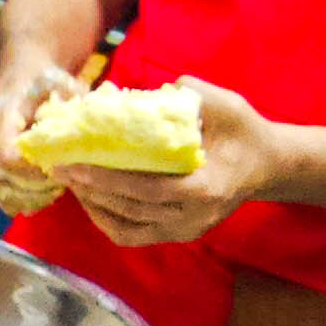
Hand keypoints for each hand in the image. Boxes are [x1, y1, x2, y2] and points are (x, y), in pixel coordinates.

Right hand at [0, 62, 75, 216]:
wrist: (22, 75)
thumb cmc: (46, 80)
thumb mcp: (64, 85)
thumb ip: (74, 110)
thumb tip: (89, 134)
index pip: (5, 157)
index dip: (31, 173)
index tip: (59, 170)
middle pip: (1, 178)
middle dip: (36, 188)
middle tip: (63, 182)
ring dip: (30, 197)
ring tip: (55, 187)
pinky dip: (22, 199)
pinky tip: (43, 191)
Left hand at [59, 78, 281, 246]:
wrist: (266, 165)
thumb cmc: (244, 131)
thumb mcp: (226, 105)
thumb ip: (191, 94)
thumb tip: (149, 91)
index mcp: (203, 189)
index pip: (144, 189)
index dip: (106, 179)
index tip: (74, 164)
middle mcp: (192, 218)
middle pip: (129, 210)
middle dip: (89, 190)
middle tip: (59, 168)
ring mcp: (185, 230)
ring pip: (126, 228)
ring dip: (93, 206)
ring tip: (70, 181)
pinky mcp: (178, 234)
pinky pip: (133, 234)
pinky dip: (107, 220)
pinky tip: (91, 199)